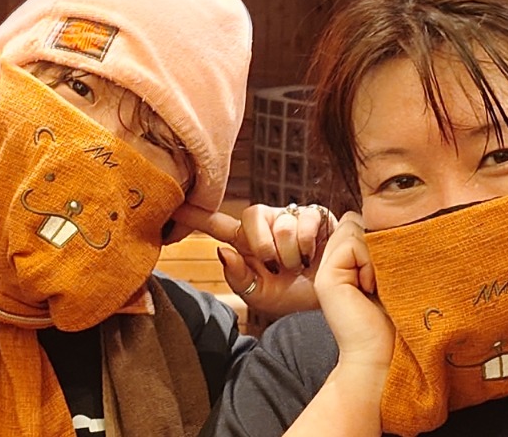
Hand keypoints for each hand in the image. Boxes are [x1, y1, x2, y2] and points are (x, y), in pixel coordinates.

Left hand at [171, 202, 334, 315]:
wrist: (333, 300)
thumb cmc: (293, 297)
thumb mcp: (260, 296)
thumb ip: (238, 277)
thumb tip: (222, 250)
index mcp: (247, 242)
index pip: (217, 224)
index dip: (196, 215)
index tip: (174, 206)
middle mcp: (267, 224)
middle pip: (251, 215)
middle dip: (263, 246)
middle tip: (278, 267)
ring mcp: (292, 216)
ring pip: (281, 224)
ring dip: (291, 253)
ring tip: (300, 266)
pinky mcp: (316, 215)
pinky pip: (305, 221)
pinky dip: (309, 245)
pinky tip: (314, 255)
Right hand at [315, 212, 393, 367]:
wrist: (384, 357)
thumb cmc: (400, 320)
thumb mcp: (392, 274)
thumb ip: (381, 246)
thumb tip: (383, 218)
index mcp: (348, 263)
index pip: (359, 223)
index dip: (379, 236)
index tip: (391, 270)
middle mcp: (334, 263)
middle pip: (355, 221)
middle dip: (377, 243)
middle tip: (383, 279)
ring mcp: (326, 270)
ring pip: (352, 227)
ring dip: (373, 253)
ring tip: (376, 285)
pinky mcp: (326, 278)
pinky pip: (350, 243)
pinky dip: (368, 262)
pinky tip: (369, 287)